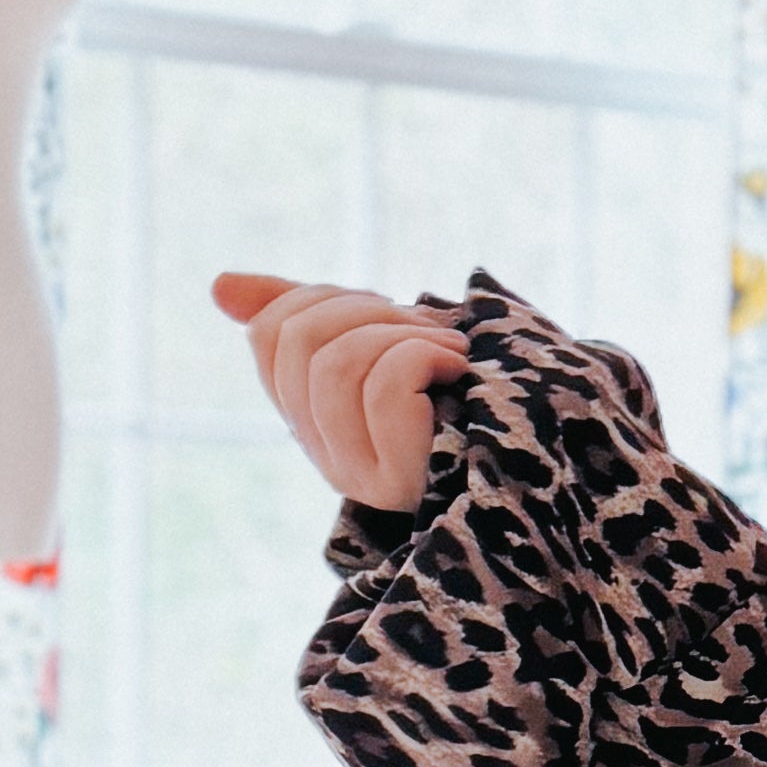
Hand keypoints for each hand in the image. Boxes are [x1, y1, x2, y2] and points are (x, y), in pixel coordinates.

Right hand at [213, 272, 467, 506]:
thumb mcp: (387, 337)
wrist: (548, 451)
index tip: (387, 313)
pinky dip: (426, 357)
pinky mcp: (393, 479)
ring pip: (335, 362)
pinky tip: (459, 372)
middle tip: (427, 328)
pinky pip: (382, 384)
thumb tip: (219, 286)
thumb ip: (311, 314)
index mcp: (311, 414)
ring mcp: (353, 471)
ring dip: (404, 333)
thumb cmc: (469, 390)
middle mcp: (322, 450)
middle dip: (368, 310)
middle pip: (296, 340)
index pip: (269, 332)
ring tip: (451, 352)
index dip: (325, 297)